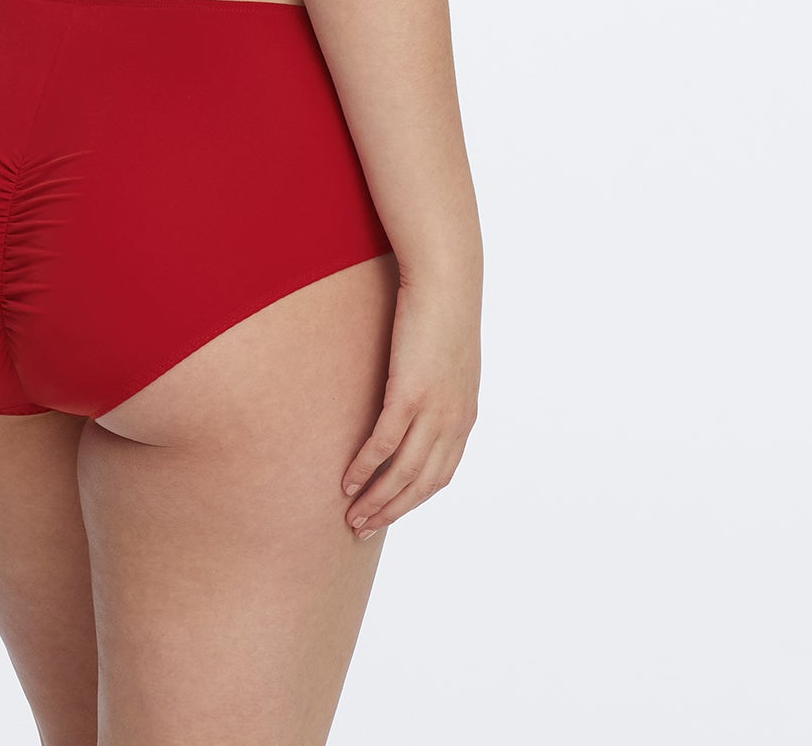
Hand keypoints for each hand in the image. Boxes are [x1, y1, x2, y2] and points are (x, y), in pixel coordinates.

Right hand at [341, 276, 479, 537]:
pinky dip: (366, 468)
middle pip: (422, 484)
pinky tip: (347, 481)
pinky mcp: (410, 394)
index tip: (387, 513)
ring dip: (377, 500)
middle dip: (392, 511)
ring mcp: (434, 410)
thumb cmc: (442, 312)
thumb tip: (413, 396)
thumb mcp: (446, 359)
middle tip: (362, 529)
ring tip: (351, 517)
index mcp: (464, 416)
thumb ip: (435, 387)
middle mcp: (454, 422)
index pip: (439, 475)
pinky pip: (385, 444)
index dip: (412, 500)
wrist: (447, 282)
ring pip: (403, 472)